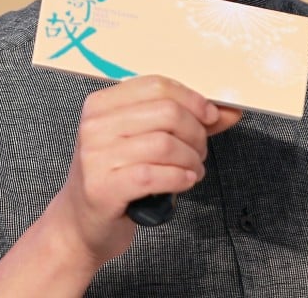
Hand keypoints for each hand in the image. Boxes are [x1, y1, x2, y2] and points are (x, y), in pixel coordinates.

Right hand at [45, 75, 241, 267]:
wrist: (80, 222)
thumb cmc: (115, 177)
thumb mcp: (141, 140)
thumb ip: (184, 122)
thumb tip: (227, 110)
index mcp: (101, 104)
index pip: (156, 86)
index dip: (192, 99)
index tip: (210, 116)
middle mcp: (94, 126)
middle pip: (166, 112)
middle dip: (196, 132)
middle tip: (200, 150)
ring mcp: (96, 157)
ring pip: (165, 144)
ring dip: (191, 159)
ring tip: (193, 170)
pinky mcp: (103, 187)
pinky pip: (154, 175)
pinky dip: (178, 178)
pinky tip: (184, 181)